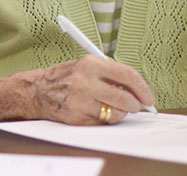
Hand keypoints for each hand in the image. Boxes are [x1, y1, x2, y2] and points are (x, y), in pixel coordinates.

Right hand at [21, 56, 154, 124]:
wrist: (38, 90)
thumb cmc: (67, 77)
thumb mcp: (87, 65)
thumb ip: (111, 74)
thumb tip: (137, 90)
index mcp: (91, 64)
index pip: (128, 76)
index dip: (143, 89)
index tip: (149, 98)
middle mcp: (85, 81)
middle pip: (124, 98)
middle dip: (135, 105)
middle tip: (135, 106)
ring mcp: (80, 100)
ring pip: (115, 114)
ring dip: (119, 113)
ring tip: (111, 107)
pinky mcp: (76, 116)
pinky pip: (101, 122)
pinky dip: (103, 119)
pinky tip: (94, 111)